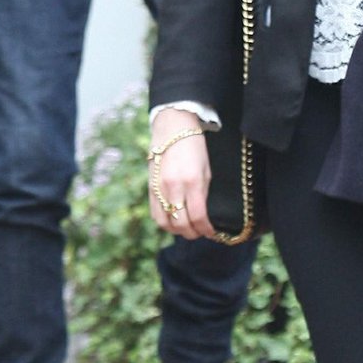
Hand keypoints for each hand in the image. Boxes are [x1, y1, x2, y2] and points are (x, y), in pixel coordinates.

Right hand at [148, 108, 216, 239]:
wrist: (172, 129)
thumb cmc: (194, 148)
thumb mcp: (206, 170)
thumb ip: (202, 194)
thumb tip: (203, 216)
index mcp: (192, 182)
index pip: (198, 217)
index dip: (206, 230)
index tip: (212, 233)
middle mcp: (173, 187)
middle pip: (181, 224)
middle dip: (193, 233)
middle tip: (200, 233)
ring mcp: (159, 189)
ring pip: (165, 223)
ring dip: (177, 231)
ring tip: (187, 229)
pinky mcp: (150, 188)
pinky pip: (155, 214)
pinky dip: (165, 223)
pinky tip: (173, 221)